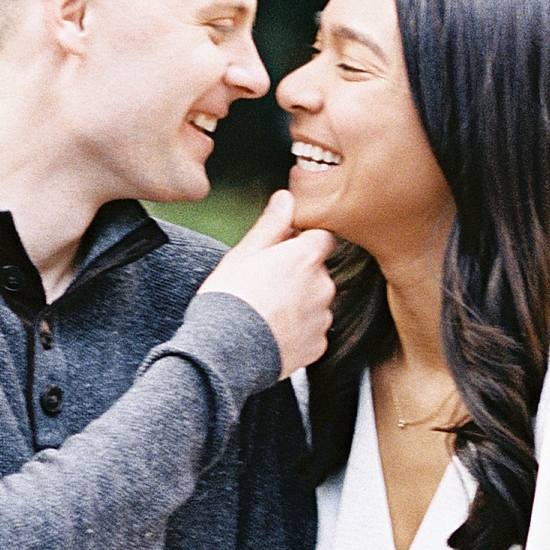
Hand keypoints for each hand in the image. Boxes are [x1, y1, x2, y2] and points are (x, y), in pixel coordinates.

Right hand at [202, 191, 334, 377]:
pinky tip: (272, 332)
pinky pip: (312, 331)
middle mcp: (323, 285)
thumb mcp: (245, 252)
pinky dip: (298, 331)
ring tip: (266, 312)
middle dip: (299, 274)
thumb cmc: (231, 297)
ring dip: (299, 303)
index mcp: (306, 257)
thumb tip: (286, 198)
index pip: (323, 237)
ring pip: (316, 302)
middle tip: (266, 284)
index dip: (304, 241)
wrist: (226, 351)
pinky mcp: (318, 345)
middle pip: (318, 271)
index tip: (284, 250)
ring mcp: (323, 318)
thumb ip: (272, 223)